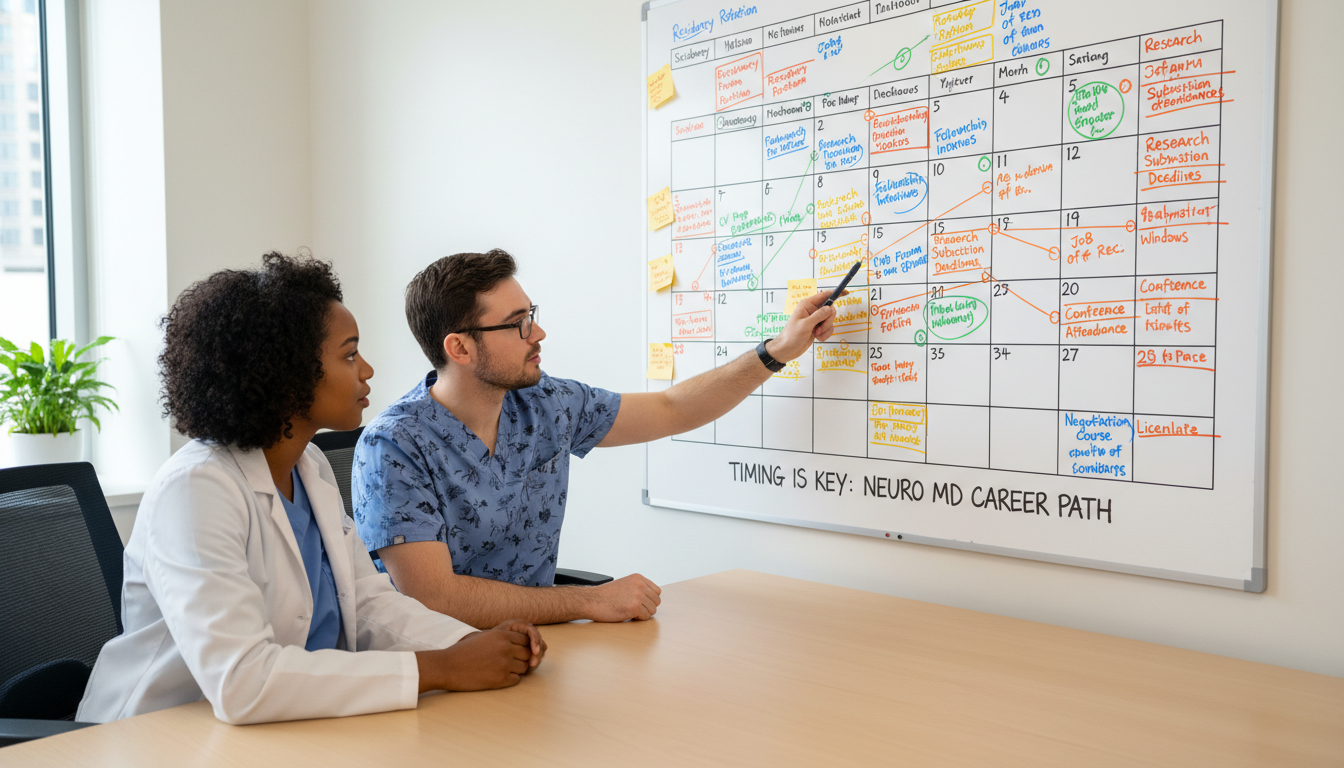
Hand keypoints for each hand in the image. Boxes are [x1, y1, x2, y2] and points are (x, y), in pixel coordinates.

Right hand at [416, 622, 540, 691]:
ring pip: (524, 667)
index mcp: (502, 635)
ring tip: (501, 670)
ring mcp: (504, 664)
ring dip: (516, 669)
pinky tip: (496, 677)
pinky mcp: (500, 680)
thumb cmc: (463, 651)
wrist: (447, 666)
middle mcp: (506, 648)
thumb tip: (519, 642)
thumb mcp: (484, 637)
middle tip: (509, 662)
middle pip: (527, 654)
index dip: (520, 647)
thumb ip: (502, 637)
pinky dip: (509, 679)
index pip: (525, 640)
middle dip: (520, 658)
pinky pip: (516, 680)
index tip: (513, 652)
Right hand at [585, 573, 661, 621]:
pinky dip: (638, 619)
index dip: (650, 599)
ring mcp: (638, 596)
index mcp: (638, 578)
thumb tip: (651, 598)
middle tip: (636, 609)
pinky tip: (629, 615)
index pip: (657, 591)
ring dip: (643, 613)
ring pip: (653, 610)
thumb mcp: (625, 584)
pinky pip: (646, 617)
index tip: (641, 603)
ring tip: (631, 612)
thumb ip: (638, 587)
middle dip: (648, 607)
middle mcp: (640, 585)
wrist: (592, 600)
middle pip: (656, 601)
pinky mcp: (635, 607)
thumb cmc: (605, 595)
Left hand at [766, 289, 839, 361]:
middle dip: (828, 320)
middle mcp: (812, 310)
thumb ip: (818, 316)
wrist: (787, 350)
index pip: (824, 295)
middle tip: (819, 328)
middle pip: (830, 310)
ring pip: (830, 320)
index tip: (846, 293)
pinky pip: (828, 328)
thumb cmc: (791, 336)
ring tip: (816, 334)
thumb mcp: (805, 325)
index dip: (835, 293)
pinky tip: (817, 338)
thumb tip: (830, 308)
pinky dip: (825, 334)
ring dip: (826, 329)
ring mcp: (815, 319)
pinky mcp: (818, 327)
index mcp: (807, 305)